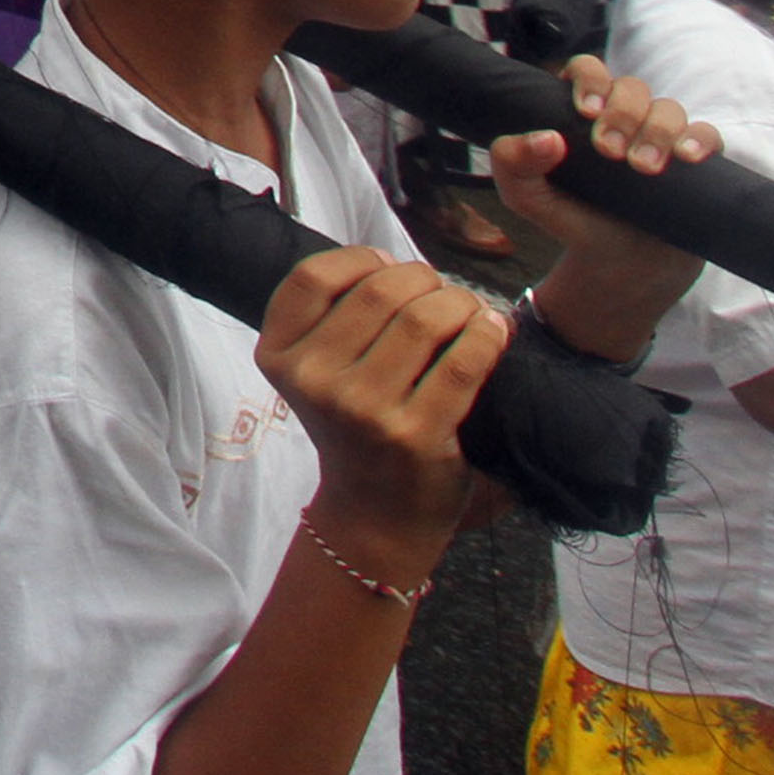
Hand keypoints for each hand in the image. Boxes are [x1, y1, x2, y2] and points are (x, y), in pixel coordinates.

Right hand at [260, 245, 506, 588]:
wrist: (374, 515)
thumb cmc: (354, 429)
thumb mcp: (316, 372)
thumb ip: (335, 315)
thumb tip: (395, 262)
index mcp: (279, 357)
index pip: (313, 276)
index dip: (360, 258)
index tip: (388, 267)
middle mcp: (314, 381)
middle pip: (379, 290)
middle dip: (424, 279)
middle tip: (442, 295)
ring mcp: (364, 409)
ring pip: (424, 319)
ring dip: (461, 303)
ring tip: (471, 314)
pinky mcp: (416, 433)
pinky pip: (462, 362)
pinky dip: (486, 336)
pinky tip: (494, 333)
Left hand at [491, 60, 719, 358]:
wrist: (621, 269)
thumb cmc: (573, 221)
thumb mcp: (529, 200)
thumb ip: (514, 166)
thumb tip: (547, 138)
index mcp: (584, 113)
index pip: (588, 71)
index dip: (590, 80)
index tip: (586, 111)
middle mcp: (626, 117)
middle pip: (632, 88)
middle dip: (622, 113)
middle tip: (611, 152)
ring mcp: (663, 138)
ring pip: (669, 109)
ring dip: (656, 131)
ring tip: (643, 168)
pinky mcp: (695, 163)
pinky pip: (707, 135)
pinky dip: (699, 140)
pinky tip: (687, 158)